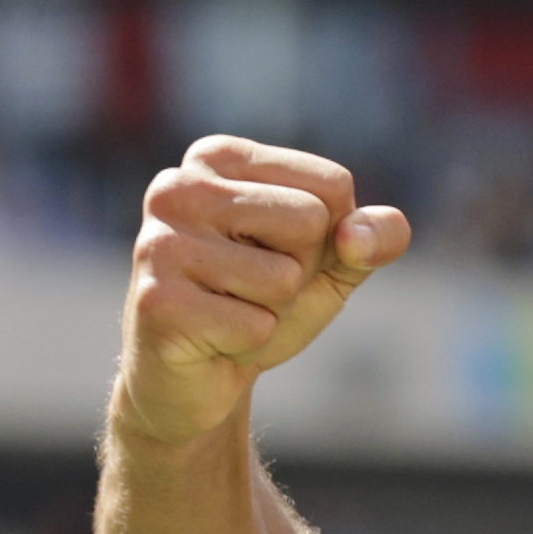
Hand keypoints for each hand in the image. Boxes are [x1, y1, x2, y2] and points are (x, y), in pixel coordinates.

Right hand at [119, 136, 410, 446]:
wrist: (200, 376)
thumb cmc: (264, 303)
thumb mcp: (334, 263)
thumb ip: (375, 237)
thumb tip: (357, 237)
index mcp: (219, 158)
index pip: (332, 185)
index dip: (326, 237)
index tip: (277, 252)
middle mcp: (179, 186)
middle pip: (310, 221)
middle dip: (299, 270)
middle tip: (251, 287)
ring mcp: (160, 242)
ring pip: (284, 277)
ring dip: (272, 310)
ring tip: (230, 310)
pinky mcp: (157, 302)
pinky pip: (256, 325)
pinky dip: (248, 344)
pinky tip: (212, 338)